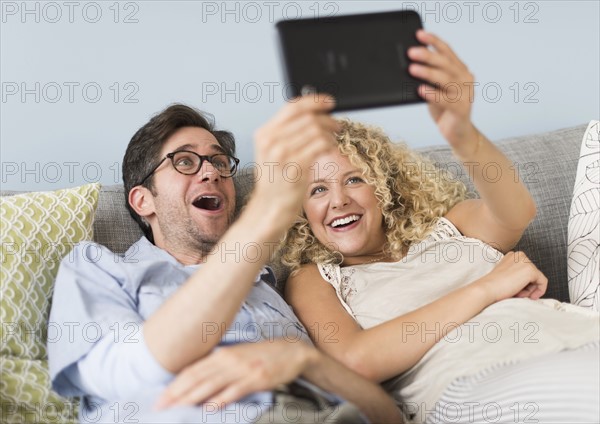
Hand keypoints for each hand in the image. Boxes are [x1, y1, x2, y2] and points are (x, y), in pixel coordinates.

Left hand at [154, 339, 313, 409]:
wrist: (291, 351)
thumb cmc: (262, 355)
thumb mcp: (238, 356)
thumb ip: (218, 366)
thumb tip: (198, 380)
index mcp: (222, 354)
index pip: (192, 370)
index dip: (174, 385)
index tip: (160, 398)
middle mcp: (228, 360)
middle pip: (196, 378)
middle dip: (176, 394)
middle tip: (160, 407)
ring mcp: (241, 369)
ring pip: (210, 385)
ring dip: (191, 398)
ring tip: (176, 409)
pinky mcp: (255, 378)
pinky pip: (233, 391)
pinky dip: (219, 400)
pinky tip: (208, 408)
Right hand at [252, 95, 338, 216]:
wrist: (270, 207)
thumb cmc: (274, 182)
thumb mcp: (271, 152)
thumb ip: (284, 133)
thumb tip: (310, 116)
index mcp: (264, 134)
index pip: (292, 107)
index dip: (314, 101)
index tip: (327, 102)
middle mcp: (271, 141)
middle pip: (307, 117)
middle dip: (327, 119)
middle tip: (336, 125)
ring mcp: (283, 153)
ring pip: (316, 130)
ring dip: (330, 133)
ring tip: (332, 140)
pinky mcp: (297, 165)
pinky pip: (321, 145)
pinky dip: (329, 144)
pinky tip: (330, 148)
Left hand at [408, 30, 477, 157]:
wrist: (458, 133)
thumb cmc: (444, 109)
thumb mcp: (435, 89)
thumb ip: (428, 78)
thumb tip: (410, 64)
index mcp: (460, 70)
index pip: (447, 51)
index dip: (433, 41)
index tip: (419, 34)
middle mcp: (465, 79)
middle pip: (446, 63)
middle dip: (428, 56)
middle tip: (411, 52)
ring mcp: (465, 94)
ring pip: (446, 79)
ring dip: (428, 73)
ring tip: (412, 69)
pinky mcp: (461, 109)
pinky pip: (445, 99)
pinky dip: (432, 93)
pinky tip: (420, 90)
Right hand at [476, 251, 547, 302]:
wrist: (487, 289)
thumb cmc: (494, 286)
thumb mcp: (506, 275)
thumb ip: (516, 274)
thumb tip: (529, 283)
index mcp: (512, 255)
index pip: (525, 270)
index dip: (523, 282)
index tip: (516, 290)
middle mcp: (519, 255)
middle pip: (532, 274)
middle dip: (527, 286)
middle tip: (517, 294)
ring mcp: (525, 261)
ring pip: (537, 278)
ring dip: (530, 290)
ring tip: (518, 294)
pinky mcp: (530, 270)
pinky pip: (543, 282)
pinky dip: (540, 291)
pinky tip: (530, 296)